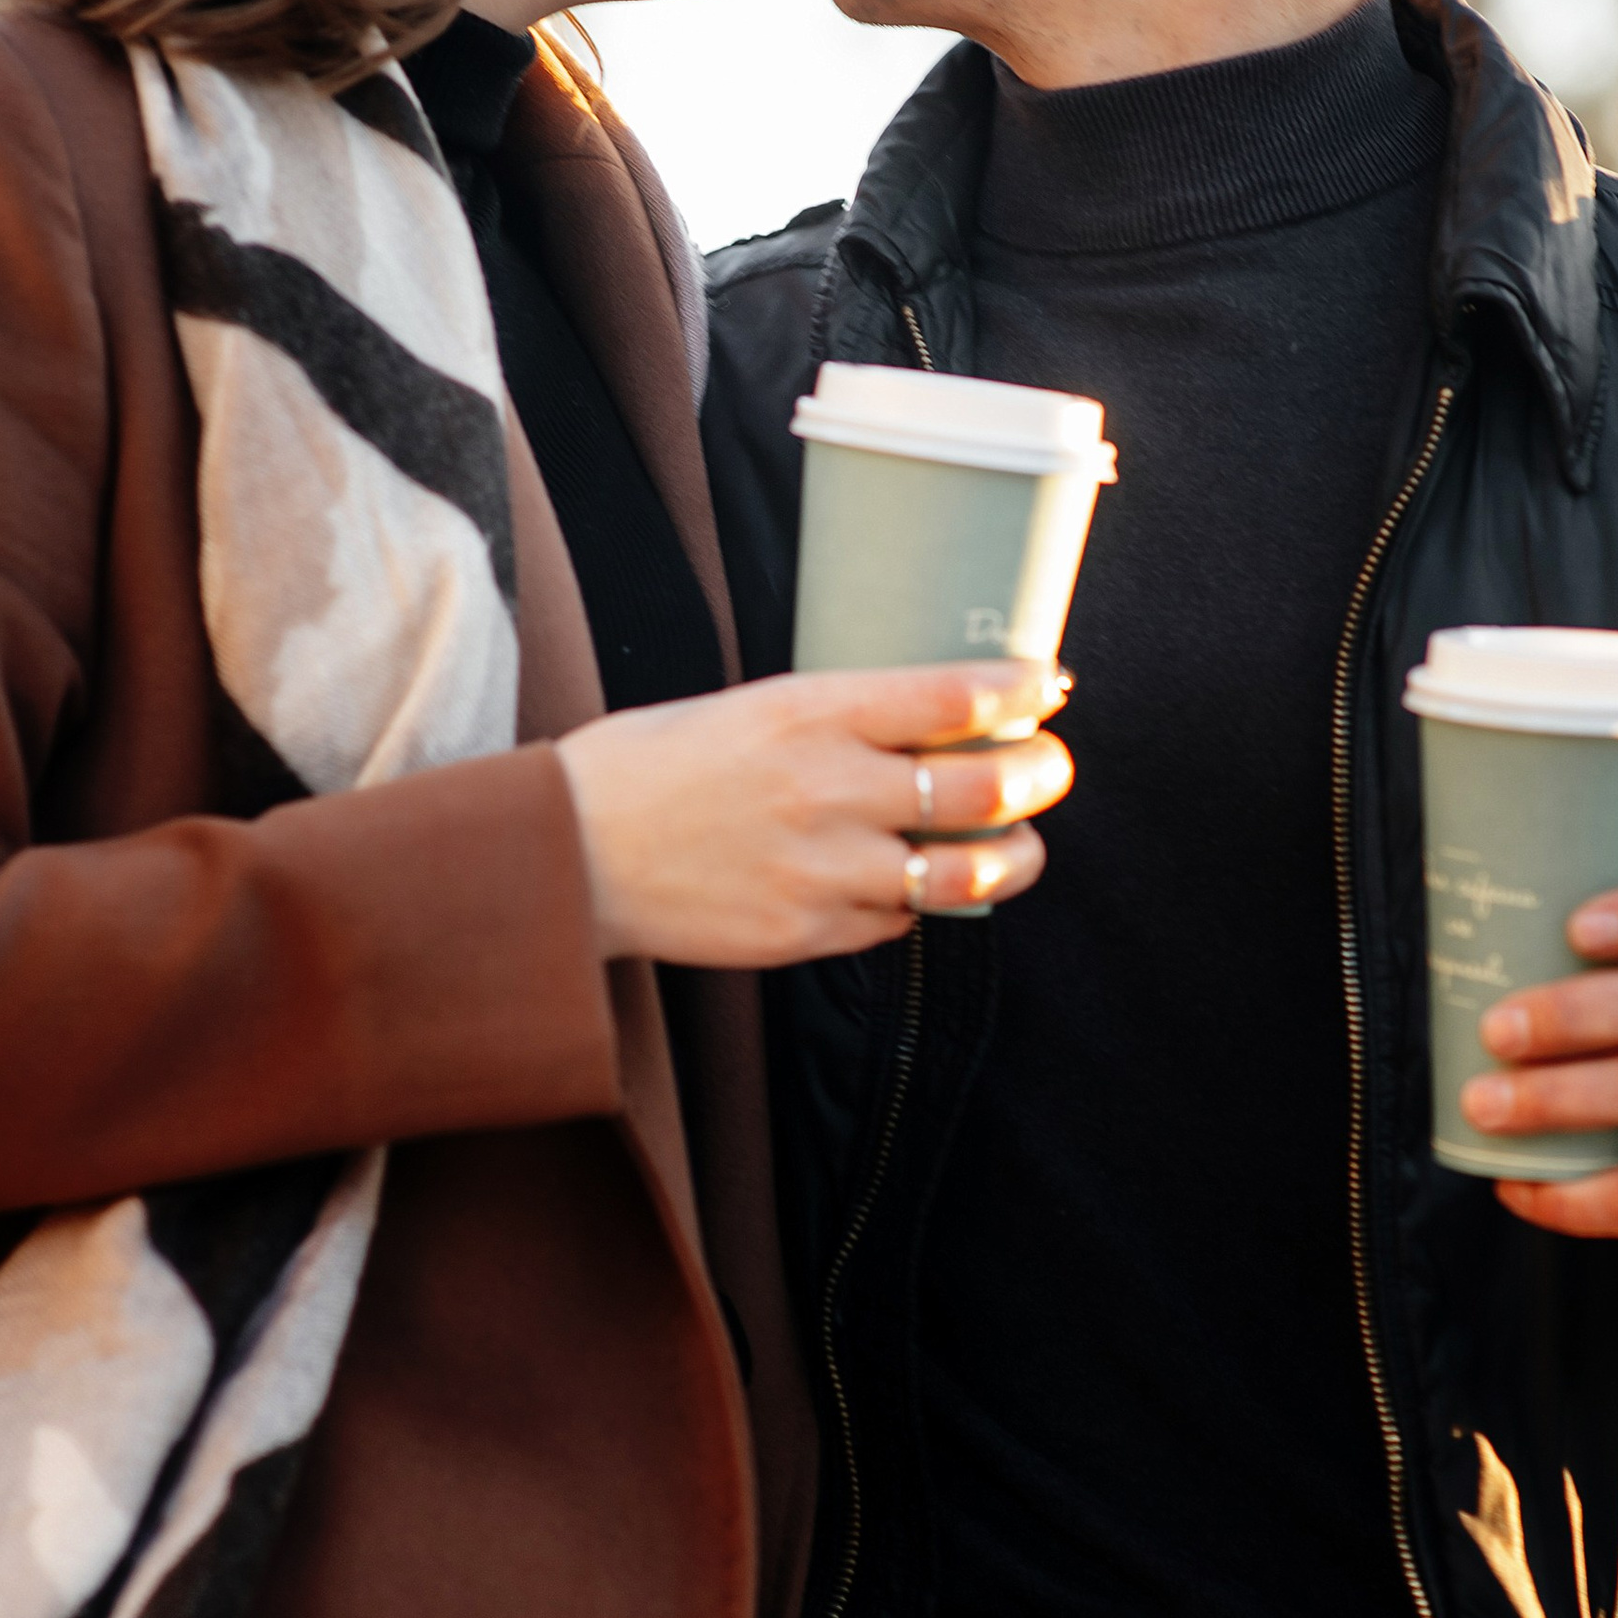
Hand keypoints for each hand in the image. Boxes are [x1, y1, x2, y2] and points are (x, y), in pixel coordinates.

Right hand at [555, 661, 1071, 967]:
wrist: (567, 856)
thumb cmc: (646, 767)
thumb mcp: (745, 707)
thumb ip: (834, 717)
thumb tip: (923, 719)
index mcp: (809, 712)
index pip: (953, 696)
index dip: (1021, 690)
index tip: (1047, 685)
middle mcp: (829, 789)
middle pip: (985, 786)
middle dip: (1042, 774)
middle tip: (1050, 766)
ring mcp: (825, 869)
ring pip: (966, 870)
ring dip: (1013, 855)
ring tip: (1019, 843)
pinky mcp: (810, 933)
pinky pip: (899, 920)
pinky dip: (918, 901)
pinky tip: (911, 883)